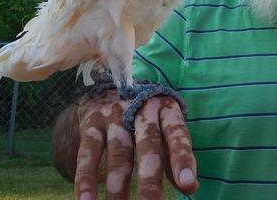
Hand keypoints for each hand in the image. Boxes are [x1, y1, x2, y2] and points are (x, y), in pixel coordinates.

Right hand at [72, 89, 198, 198]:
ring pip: (118, 154)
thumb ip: (175, 157)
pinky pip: (88, 153)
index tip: (188, 184)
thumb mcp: (165, 129)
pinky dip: (85, 178)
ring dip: (118, 186)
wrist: (108, 89)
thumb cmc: (147, 119)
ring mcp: (114, 117)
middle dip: (150, 179)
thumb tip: (191, 187)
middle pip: (147, 146)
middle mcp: (141, 110)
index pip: (177, 133)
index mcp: (165, 110)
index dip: (182, 158)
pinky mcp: (91, 125)